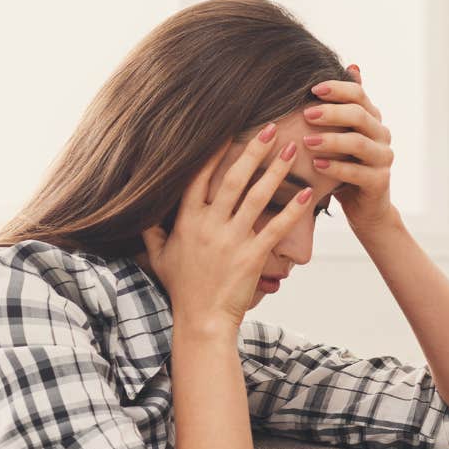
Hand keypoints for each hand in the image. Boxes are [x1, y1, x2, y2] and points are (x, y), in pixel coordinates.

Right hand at [142, 124, 315, 334]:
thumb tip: (141, 210)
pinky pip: (275, 228)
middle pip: (233, 179)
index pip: (199, 176)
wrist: (201, 321)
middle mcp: (209, 225)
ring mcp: (230, 240)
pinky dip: (293, 210)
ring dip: (275, 170)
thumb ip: (151, 229)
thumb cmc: (181, 288)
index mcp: (186, 220)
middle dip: (253, 150)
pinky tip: (307, 193)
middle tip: (271, 127)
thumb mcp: (158, 256)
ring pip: (256, 197)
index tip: (229, 129)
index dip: (215, 151)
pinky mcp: (251, 257)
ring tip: (291, 149)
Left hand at [302, 66, 397, 231]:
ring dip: (331, 140)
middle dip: (331, 113)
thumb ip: (344, 105)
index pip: (359, 94)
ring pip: (358, 143)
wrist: (365, 207)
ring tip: (307, 142)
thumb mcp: (343, 134)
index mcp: (373, 119)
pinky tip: (317, 165)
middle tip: (306, 114)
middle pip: (360, 115)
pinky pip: (357, 172)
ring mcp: (384, 158)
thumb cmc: (347, 166)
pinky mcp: (380, 182)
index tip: (313, 89)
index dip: (337, 89)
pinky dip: (336, 167)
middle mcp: (382, 135)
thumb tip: (353, 65)